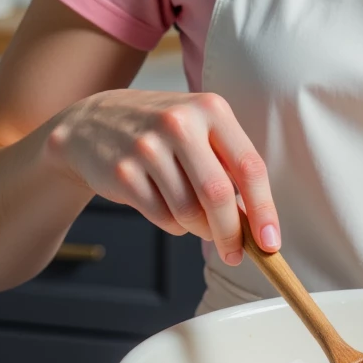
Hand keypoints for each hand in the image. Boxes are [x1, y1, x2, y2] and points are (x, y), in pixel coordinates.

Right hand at [45, 90, 279, 265]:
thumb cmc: (160, 132)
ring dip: (199, 228)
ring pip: (189, 211)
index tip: (270, 242)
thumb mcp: (199, 128)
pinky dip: (173, 225)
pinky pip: (162, 217)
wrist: (92, 123)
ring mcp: (148, 146)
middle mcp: (180, 122)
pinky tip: (168, 210)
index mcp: (211, 108)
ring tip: (195, 220)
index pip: (249, 166)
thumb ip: (228, 164)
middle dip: (232, 233)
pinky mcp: (123, 172)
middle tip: (235, 253)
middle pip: (219, 194)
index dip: (264, 209)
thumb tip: (256, 222)